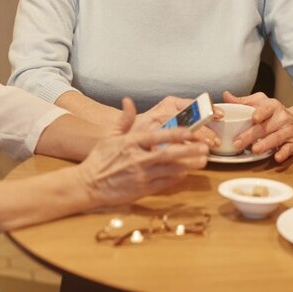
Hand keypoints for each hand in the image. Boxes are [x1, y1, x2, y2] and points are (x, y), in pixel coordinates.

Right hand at [76, 98, 208, 206]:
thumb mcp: (109, 136)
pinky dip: (176, 179)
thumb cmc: (99, 159)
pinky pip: (163, 184)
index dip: (174, 134)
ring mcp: (140, 176)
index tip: (190, 131)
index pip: (157, 137)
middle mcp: (137, 159)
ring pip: (170, 170)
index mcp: (130, 144)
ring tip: (203, 161)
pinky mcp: (141, 190)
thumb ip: (124, 119)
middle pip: (168, 154)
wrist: (87, 185)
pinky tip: (186, 173)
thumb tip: (128, 101)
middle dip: (189, 151)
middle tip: (205, 147)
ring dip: (188, 165)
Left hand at [225, 91, 292, 162]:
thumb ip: (243, 102)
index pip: (267, 108)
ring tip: (254, 150)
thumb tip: (225, 96)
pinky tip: (277, 157)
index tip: (254, 118)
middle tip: (238, 143)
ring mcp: (288, 130)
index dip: (261, 113)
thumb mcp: (261, 103)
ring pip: (276, 138)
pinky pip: (289, 149)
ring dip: (266, 144)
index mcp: (273, 106)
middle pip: (266, 127)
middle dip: (252, 135)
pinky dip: (283, 153)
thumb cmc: (274, 113)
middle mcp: (282, 118)